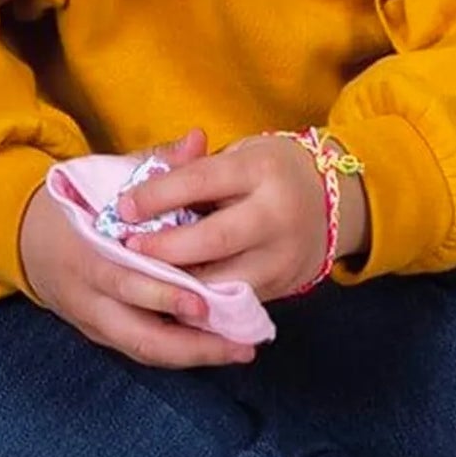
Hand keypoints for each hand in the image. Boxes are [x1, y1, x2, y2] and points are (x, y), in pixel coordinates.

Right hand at [19, 132, 256, 368]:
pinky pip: (146, 353)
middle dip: (191, 343)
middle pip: (139, 334)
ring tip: (241, 350)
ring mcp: (95, 323)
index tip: (202, 302)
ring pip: (146, 351)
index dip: (160, 296)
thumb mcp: (105, 178)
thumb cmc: (78, 204)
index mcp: (83, 254)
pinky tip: (221, 349)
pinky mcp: (105, 338)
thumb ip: (153, 164)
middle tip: (239, 342)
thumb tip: (197, 140)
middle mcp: (87, 298)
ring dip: (195, 356)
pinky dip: (182, 354)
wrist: (29, 239)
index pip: (122, 281)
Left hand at [119, 132, 363, 300]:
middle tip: (130, 249)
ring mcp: (284, 256)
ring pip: (225, 280)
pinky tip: (177, 295)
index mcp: (262, 170)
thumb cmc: (269, 173)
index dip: (156, 197)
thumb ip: (189, 167)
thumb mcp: (236, 156)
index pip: (199, 182)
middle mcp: (278, 215)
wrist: (332, 205)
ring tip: (148, 278)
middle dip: (166, 248)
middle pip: (213, 240)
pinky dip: (203, 300)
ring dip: (181, 284)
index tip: (123, 208)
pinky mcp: (285, 286)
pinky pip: (236, 300)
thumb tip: (140, 183)